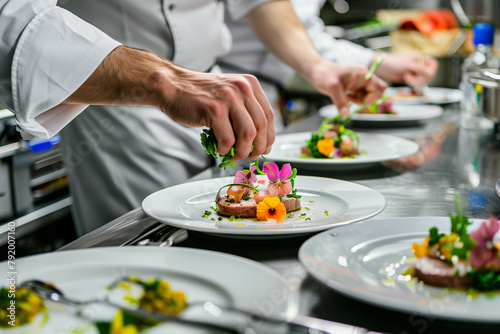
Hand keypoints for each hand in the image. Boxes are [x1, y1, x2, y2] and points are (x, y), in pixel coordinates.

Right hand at [65, 46, 274, 161]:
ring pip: (248, 134)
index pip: (269, 116)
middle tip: (249, 156)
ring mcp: (228, 98)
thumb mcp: (230, 94)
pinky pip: (227, 139)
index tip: (264, 148)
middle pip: (262, 127)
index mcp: (250, 85)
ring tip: (233, 155)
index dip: (269, 137)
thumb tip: (260, 140)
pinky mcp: (213, 109)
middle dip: (258, 147)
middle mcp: (242, 89)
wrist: (172, 85)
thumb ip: (245, 111)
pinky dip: (225, 149)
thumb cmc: (199, 94)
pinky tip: (220, 148)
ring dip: (242, 151)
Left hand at [309, 61, 386, 115]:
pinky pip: (360, 98)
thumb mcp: (332, 88)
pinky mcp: (353, 88)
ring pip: (367, 97)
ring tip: (347, 98)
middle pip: (376, 93)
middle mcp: (363, 78)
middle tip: (354, 100)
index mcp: (363, 74)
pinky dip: (354, 101)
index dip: (373, 97)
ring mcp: (359, 83)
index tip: (362, 101)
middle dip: (367, 100)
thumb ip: (340, 101)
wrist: (316, 71)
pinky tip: (345, 97)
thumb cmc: (324, 74)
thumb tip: (346, 114)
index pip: (380, 87)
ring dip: (359, 101)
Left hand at [375, 52, 437, 85]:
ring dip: (416, 81)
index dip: (432, 71)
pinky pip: (416, 83)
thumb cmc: (394, 62)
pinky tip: (406, 79)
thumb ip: (420, 69)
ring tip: (406, 77)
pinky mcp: (410, 77)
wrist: (382, 67)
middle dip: (422, 78)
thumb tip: (431, 73)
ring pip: (423, 80)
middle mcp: (419, 64)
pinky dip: (413, 83)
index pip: (434, 64)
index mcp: (420, 58)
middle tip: (410, 77)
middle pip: (430, 74)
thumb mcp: (408, 65)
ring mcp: (415, 71)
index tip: (424, 74)